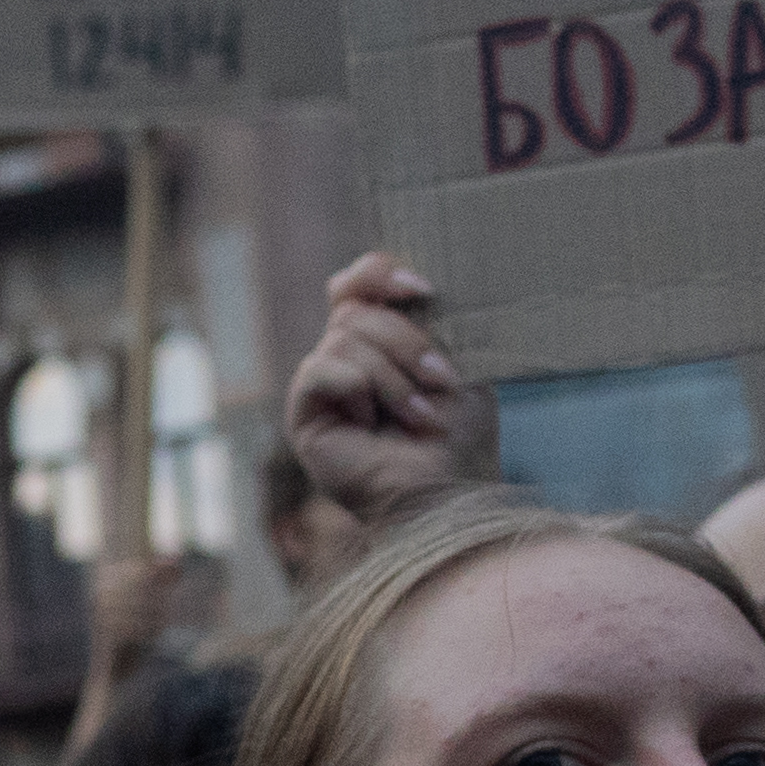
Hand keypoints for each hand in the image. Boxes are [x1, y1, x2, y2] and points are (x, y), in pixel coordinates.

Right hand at [279, 253, 493, 529]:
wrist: (452, 490)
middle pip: (354, 310)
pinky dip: (354, 387)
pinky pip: (317, 371)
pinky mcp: (304, 419)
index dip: (380, 274)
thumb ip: (422, 316)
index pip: (357, 283)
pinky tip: (371, 421)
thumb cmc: (460, 433)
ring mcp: (323, 390)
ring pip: (343, 339)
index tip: (423, 290)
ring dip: (392, 376)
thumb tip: (397, 278)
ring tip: (418, 416)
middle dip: (405, 341)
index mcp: (378, 342)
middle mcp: (344, 360)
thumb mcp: (455, 358)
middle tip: (440, 380)